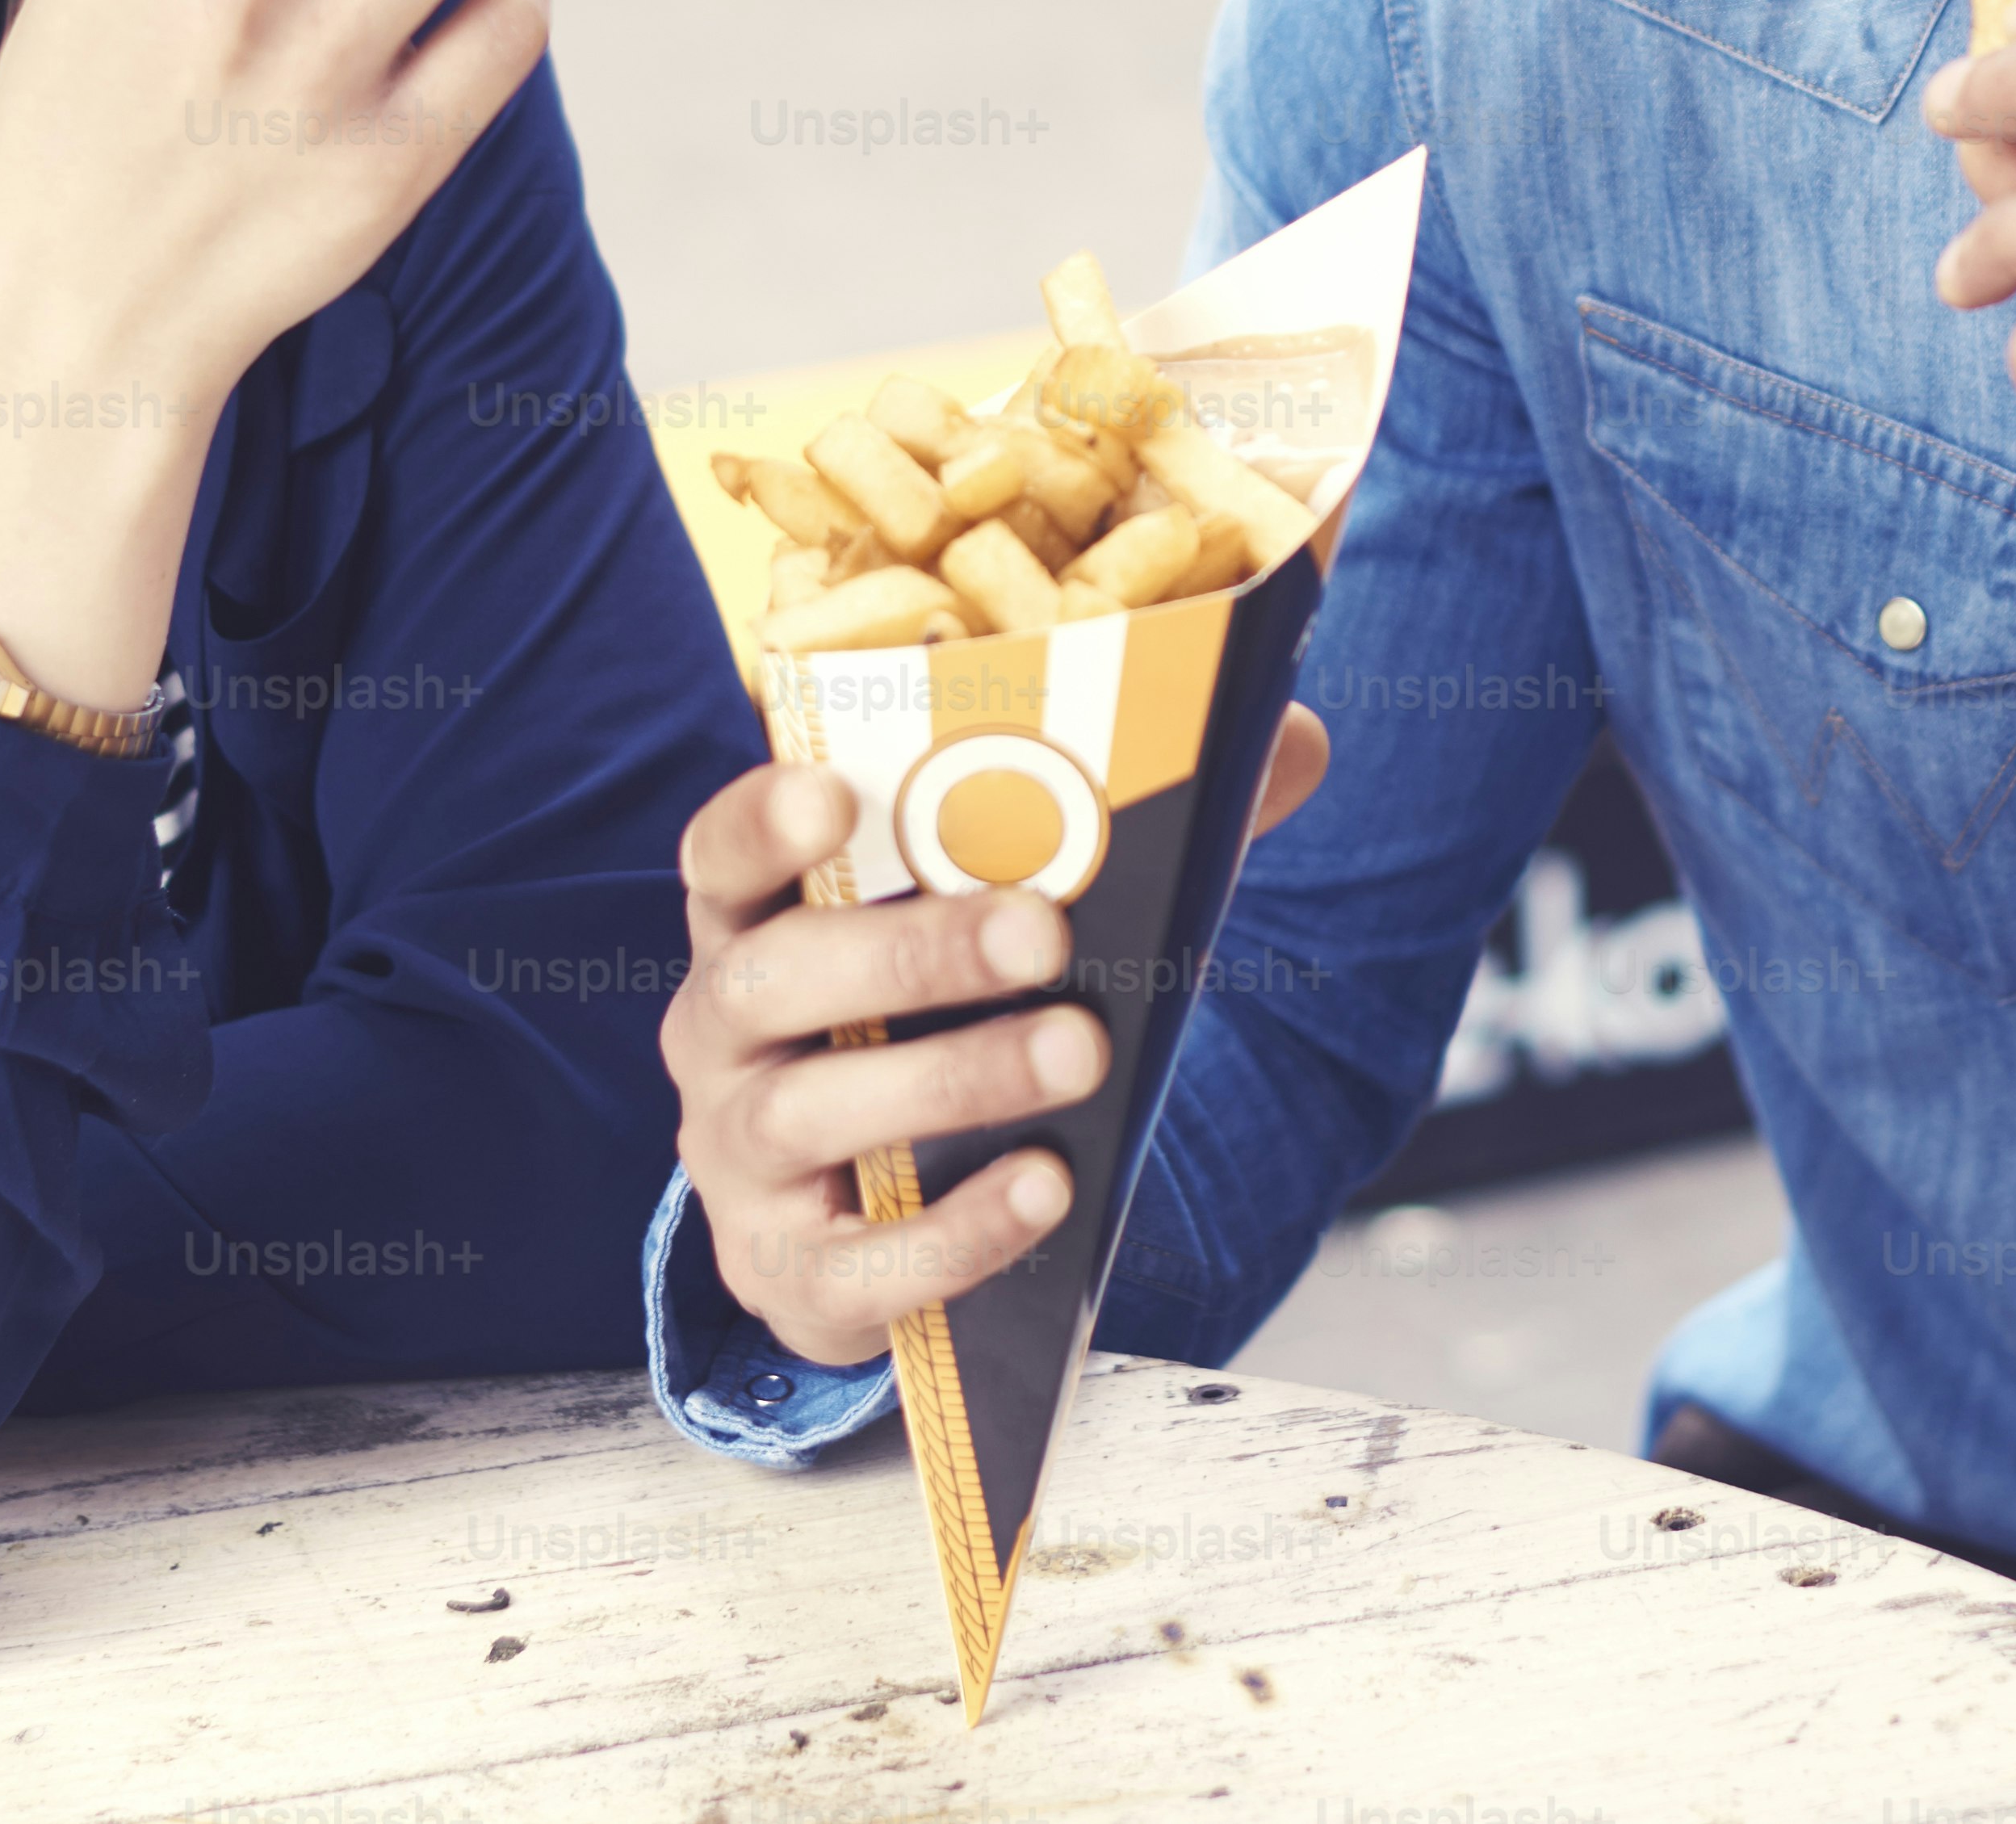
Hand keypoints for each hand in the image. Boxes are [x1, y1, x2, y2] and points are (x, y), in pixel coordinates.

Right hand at [669, 709, 1330, 1369]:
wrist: (909, 1199)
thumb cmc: (957, 1018)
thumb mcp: (1016, 922)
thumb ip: (1140, 827)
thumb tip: (1293, 740)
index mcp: (764, 919)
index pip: (722, 855)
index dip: (762, 821)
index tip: (837, 794)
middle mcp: (724, 1033)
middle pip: (776, 979)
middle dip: (910, 953)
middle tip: (1041, 932)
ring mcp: (740, 1161)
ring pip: (808, 1115)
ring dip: (952, 1079)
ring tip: (1081, 1053)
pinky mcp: (788, 1275)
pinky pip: (853, 1264)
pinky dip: (954, 1229)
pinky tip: (1048, 1187)